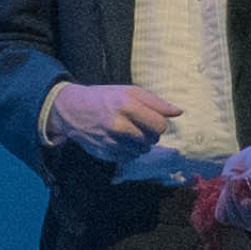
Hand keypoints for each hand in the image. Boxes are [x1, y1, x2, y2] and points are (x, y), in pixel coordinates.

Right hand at [46, 82, 184, 161]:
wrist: (71, 110)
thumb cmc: (104, 98)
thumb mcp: (129, 91)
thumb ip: (155, 102)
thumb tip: (178, 112)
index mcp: (126, 105)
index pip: (160, 125)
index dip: (161, 124)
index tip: (153, 120)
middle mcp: (118, 125)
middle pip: (153, 139)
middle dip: (151, 134)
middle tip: (140, 125)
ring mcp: (111, 142)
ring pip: (142, 151)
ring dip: (141, 144)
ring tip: (129, 133)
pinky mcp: (106, 154)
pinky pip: (129, 157)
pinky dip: (129, 151)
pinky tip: (120, 140)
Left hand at [216, 135, 250, 230]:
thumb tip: (243, 184)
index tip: (246, 200)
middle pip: (248, 219)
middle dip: (238, 197)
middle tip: (236, 177)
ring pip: (233, 218)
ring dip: (228, 196)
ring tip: (235, 178)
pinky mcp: (234, 219)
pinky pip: (222, 216)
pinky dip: (222, 201)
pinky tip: (229, 188)